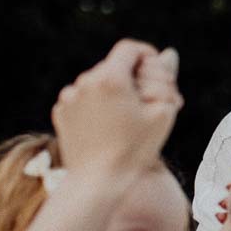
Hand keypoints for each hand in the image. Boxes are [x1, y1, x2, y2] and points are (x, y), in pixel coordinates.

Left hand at [52, 40, 181, 177]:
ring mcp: (69, 97)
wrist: (98, 182)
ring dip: (114, 93)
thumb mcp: (163, 112)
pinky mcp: (61, 112)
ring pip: (98, 83)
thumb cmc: (136, 149)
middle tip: (150, 103)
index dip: (147, 56)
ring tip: (128, 120)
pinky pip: (83, 99)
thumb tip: (169, 53)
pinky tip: (108, 128)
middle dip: (133, 79)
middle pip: (114, 66)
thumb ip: (166, 78)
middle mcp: (85, 81)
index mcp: (111, 78)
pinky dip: (97, 107)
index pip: (130, 49)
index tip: (157, 72)